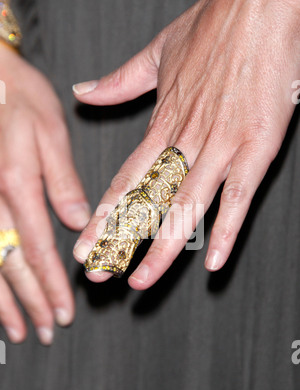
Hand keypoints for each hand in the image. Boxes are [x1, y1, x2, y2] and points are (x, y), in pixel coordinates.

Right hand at [0, 43, 89, 343]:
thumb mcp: (48, 131)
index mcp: (17, 184)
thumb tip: (76, 220)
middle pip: (12, 264)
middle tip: (43, 332)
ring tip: (16, 330)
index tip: (62, 311)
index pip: (38, 248)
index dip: (51, 284)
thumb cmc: (17, 98)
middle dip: (30, 303)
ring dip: (2, 302)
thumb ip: (61, 180)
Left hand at [73, 0, 299, 289]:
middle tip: (98, 275)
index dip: (103, 216)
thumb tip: (83, 91)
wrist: (261, 3)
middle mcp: (188, 139)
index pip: (126, 180)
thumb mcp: (158, 54)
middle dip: (120, 242)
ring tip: (141, 280)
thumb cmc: (215, 27)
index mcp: (164, 122)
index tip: (85, 243)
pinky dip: (226, 230)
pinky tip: (211, 261)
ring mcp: (222, 144)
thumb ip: (120, 81)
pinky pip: (239, 195)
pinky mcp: (258, 145)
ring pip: (186, 206)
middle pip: (148, 202)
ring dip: (162, 247)